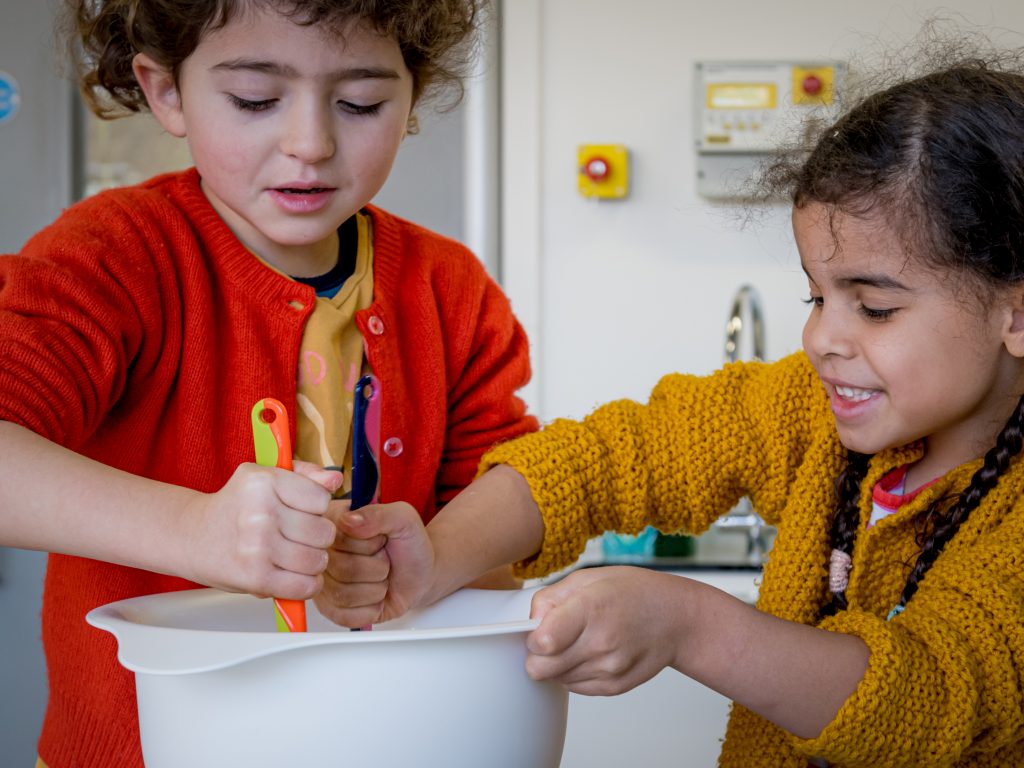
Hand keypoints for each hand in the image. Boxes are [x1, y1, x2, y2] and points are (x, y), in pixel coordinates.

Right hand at [180, 461, 341, 598]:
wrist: (192, 537)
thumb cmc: (235, 506)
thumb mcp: (266, 477)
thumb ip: (305, 474)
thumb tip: (335, 479)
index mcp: (264, 482)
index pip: (322, 499)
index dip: (317, 507)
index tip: (302, 510)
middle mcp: (261, 513)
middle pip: (324, 532)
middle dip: (317, 536)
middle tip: (298, 536)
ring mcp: (258, 548)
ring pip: (318, 560)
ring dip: (314, 561)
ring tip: (296, 554)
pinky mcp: (256, 578)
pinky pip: (305, 586)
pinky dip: (307, 584)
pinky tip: (295, 574)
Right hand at [314, 500, 435, 627]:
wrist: (421, 573)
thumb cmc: (408, 545)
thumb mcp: (403, 519)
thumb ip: (379, 514)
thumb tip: (350, 520)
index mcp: (333, 523)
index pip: (338, 538)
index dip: (370, 544)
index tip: (380, 538)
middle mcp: (322, 553)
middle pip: (342, 569)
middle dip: (377, 568)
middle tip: (384, 560)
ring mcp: (324, 582)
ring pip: (343, 594)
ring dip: (375, 589)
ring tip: (381, 577)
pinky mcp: (330, 608)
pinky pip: (346, 616)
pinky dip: (371, 609)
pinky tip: (376, 596)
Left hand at [525, 566, 685, 695]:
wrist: (675, 618)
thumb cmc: (634, 593)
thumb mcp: (589, 578)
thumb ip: (551, 598)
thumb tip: (530, 622)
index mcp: (591, 608)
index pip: (541, 642)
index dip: (532, 636)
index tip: (539, 629)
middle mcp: (601, 643)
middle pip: (540, 669)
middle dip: (539, 655)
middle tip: (553, 639)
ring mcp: (609, 668)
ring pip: (555, 680)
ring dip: (558, 664)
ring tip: (580, 641)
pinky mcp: (614, 687)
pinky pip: (574, 687)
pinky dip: (575, 673)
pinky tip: (591, 653)